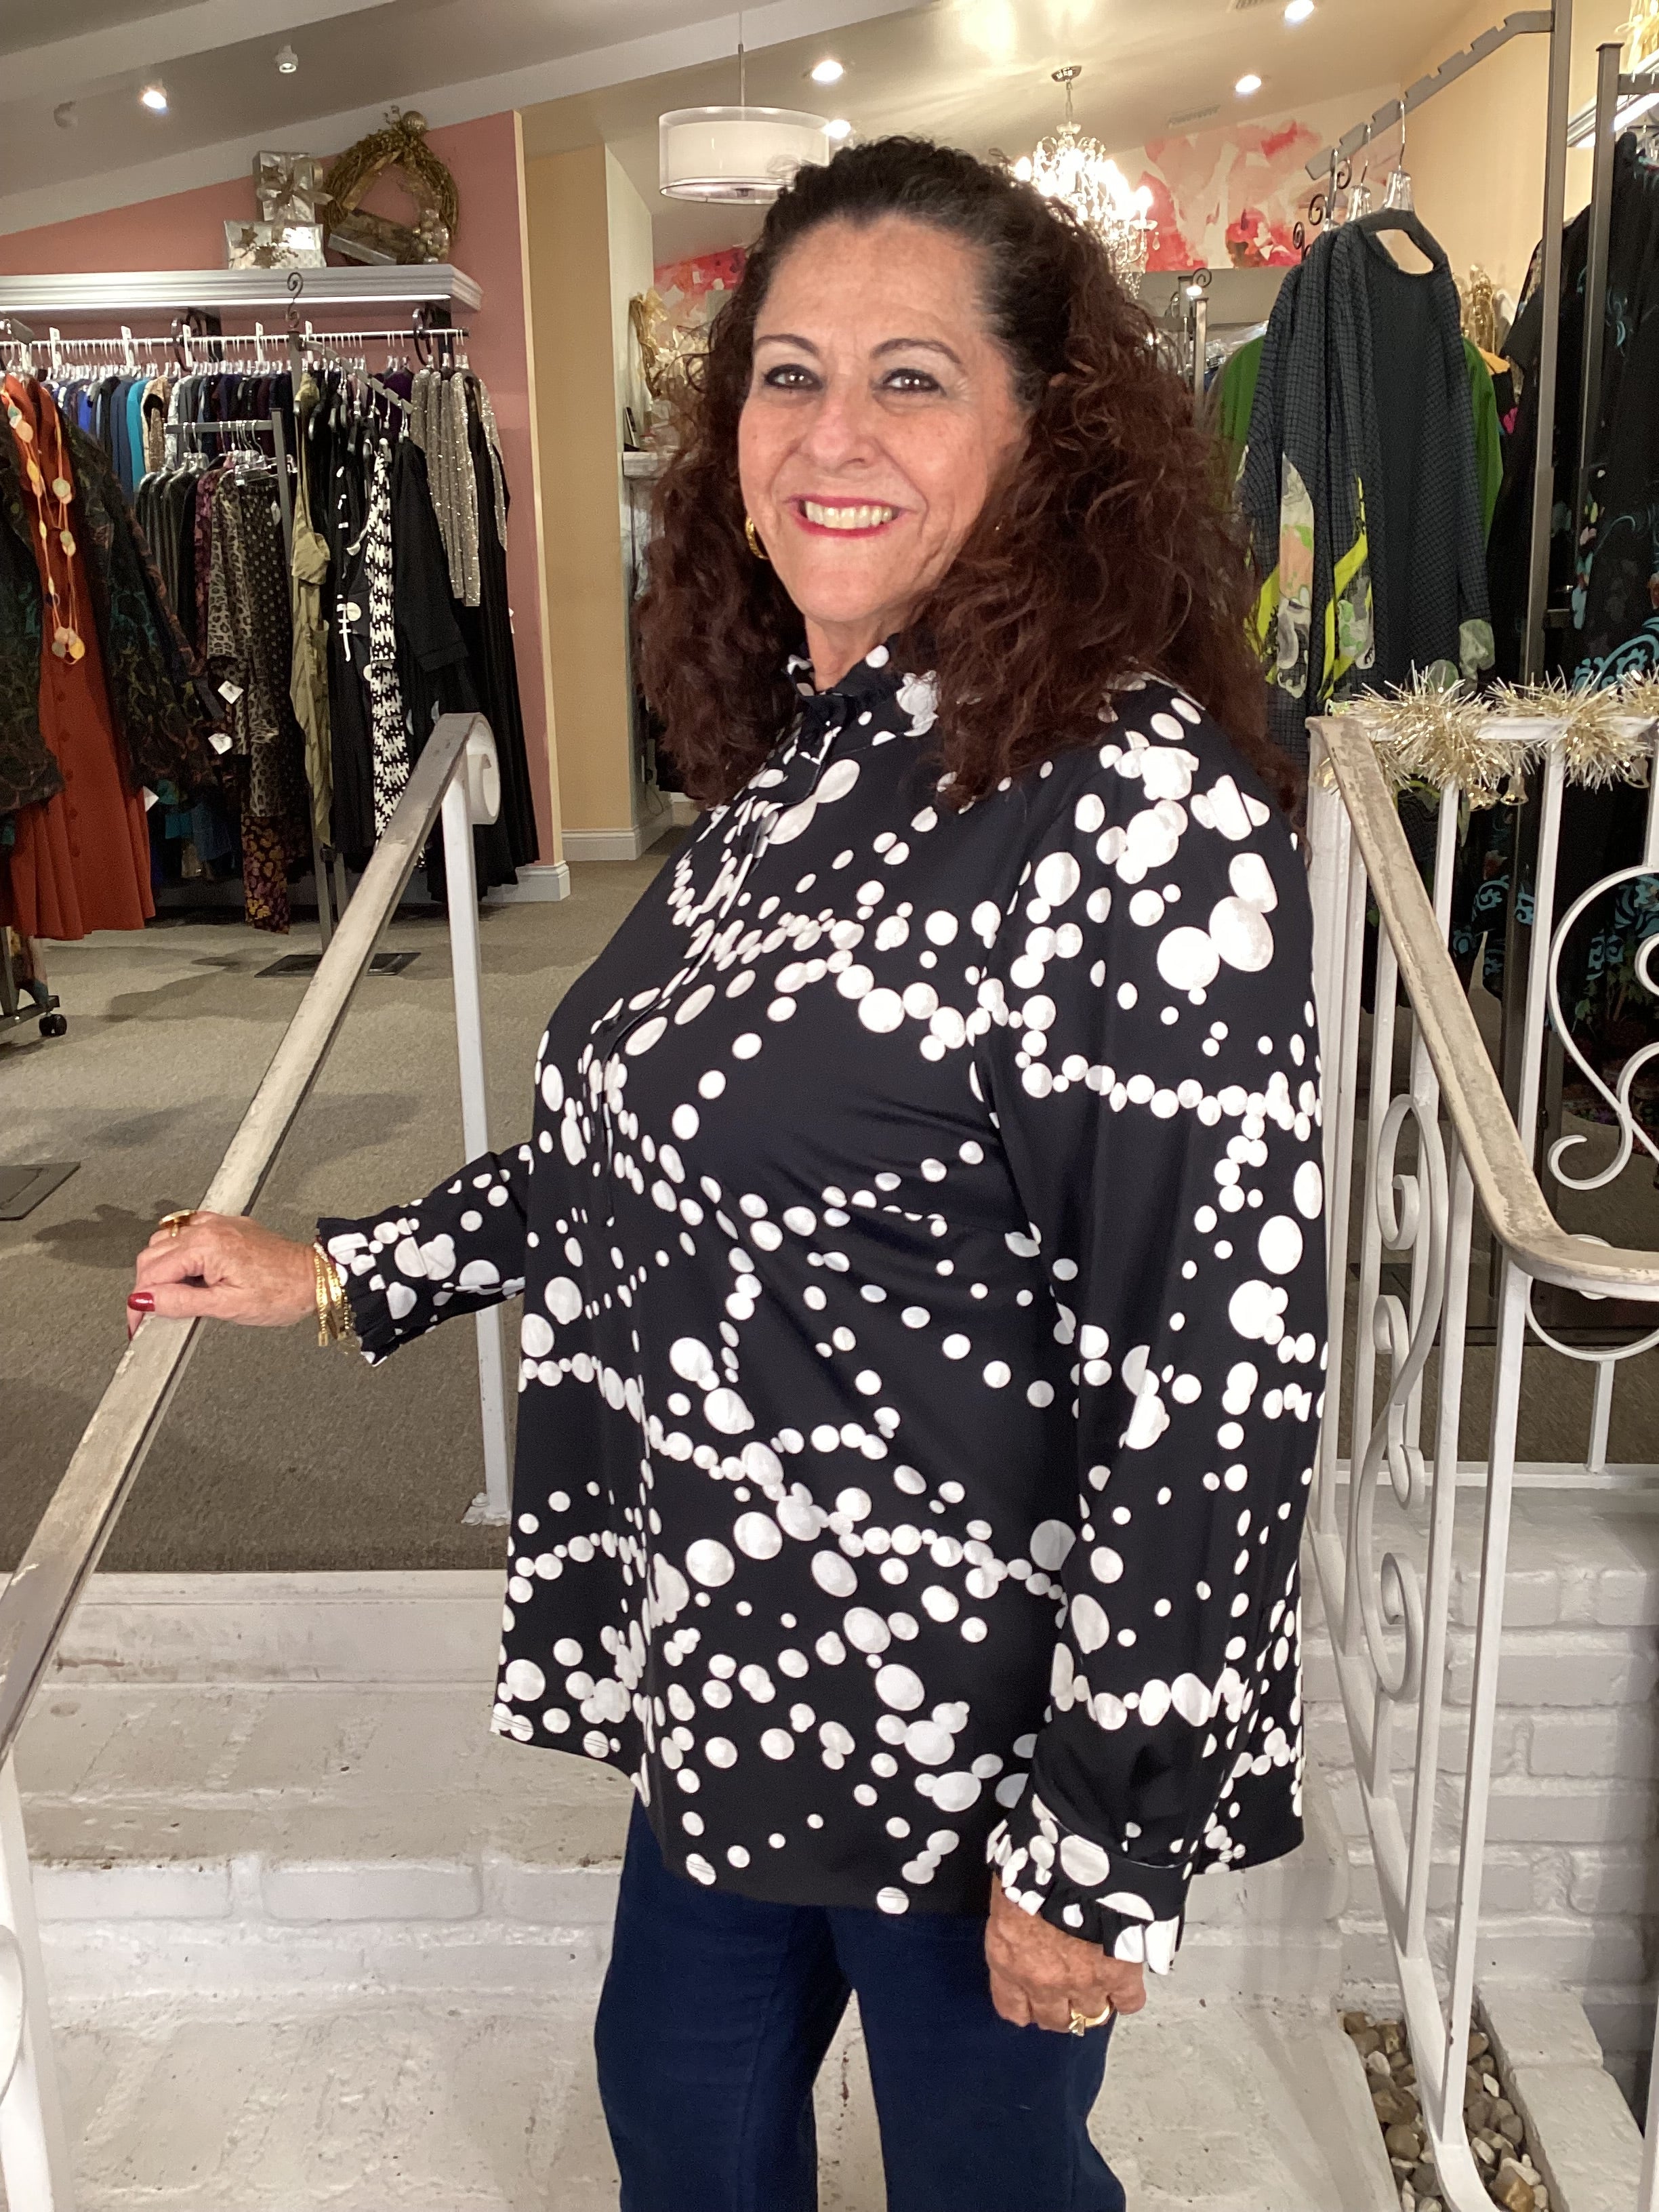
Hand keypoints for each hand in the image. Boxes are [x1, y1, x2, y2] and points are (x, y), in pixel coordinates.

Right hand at [128, 1212, 316, 1337]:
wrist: (315, 1278)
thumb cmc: (283, 1292)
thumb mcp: (227, 1306)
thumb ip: (181, 1302)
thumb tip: (145, 1301)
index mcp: (206, 1245)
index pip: (151, 1273)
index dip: (140, 1303)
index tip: (137, 1322)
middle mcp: (207, 1227)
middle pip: (151, 1255)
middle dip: (147, 1287)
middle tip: (153, 1315)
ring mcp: (216, 1223)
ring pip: (164, 1242)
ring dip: (160, 1269)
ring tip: (175, 1296)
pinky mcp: (224, 1226)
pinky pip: (185, 1233)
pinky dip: (178, 1254)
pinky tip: (189, 1274)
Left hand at [985, 1876, 1146, 2031]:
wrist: (1075, 1857)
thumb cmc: (1036, 1863)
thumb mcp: (1007, 1889)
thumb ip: (1011, 1918)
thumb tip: (1015, 1913)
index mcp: (1008, 1958)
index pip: (1012, 2008)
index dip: (1027, 2005)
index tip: (1033, 1998)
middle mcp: (1042, 1979)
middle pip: (1054, 2019)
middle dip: (1062, 2008)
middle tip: (1069, 1992)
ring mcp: (1082, 1982)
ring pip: (1090, 2016)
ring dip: (1094, 2002)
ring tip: (1098, 1984)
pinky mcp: (1118, 1975)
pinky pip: (1129, 2002)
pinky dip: (1127, 1995)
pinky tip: (1124, 1981)